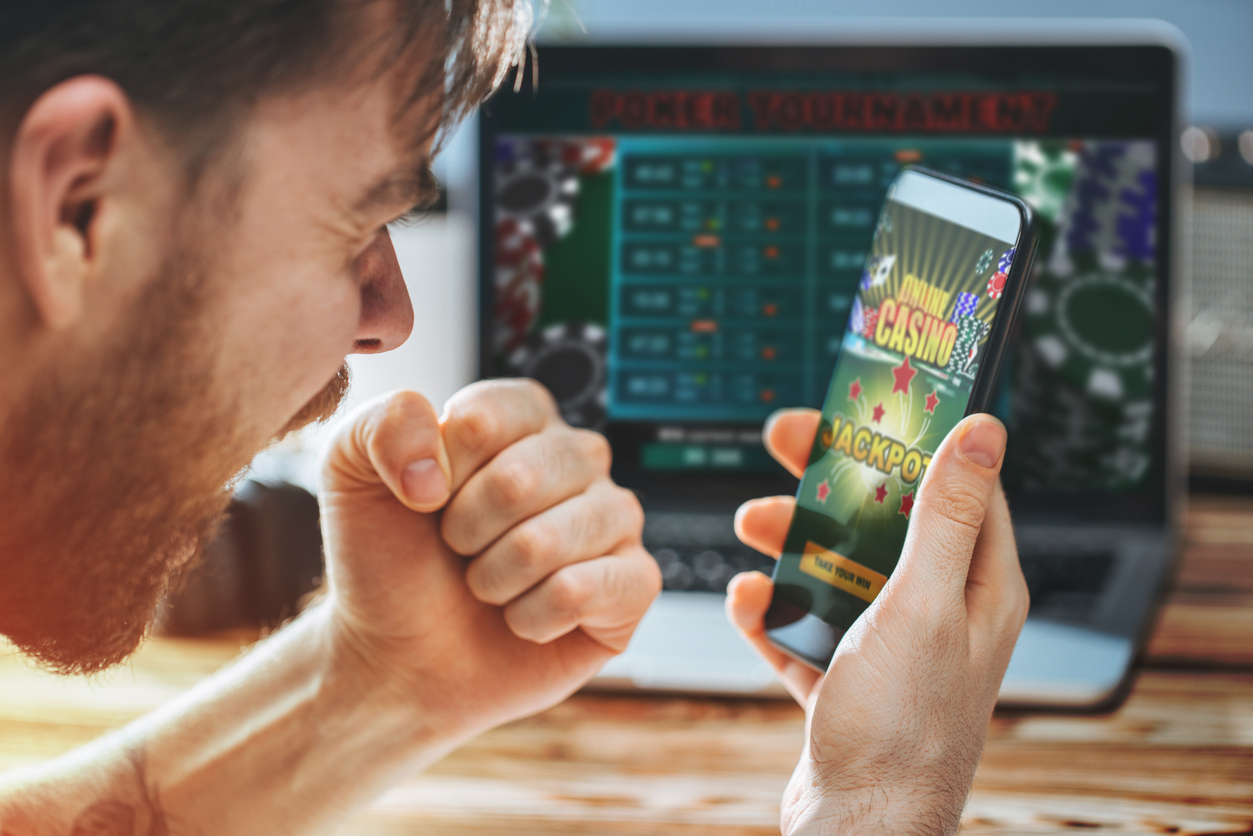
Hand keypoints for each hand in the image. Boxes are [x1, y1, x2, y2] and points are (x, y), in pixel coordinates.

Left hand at [317, 381, 659, 747]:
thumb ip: (382, 424)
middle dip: (465, 531)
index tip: (426, 497)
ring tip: (487, 586)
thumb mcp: (351, 471)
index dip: (442, 468)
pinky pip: (585, 591)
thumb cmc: (388, 559)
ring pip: (551, 540)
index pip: (489, 417)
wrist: (398, 656)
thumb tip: (437, 465)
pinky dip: (532, 617)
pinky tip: (524, 619)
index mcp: (524, 417)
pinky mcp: (634, 585)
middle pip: (522, 478)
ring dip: (495, 578)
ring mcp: (613, 519)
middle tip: (458, 551)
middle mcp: (579, 458)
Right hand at [728, 409, 1028, 835]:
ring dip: (792, 543)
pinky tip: (747, 602)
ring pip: (838, 570)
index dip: (910, 439)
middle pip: (884, 520)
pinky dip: (774, 612)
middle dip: (830, 481)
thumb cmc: (902, 728)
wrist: (856, 830)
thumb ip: (946, 517)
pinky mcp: (847, 682)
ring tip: (750, 524)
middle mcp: (938, 613)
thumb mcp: (921, 605)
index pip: (954, 487)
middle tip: (784, 439)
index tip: (866, 405)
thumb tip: (985, 431)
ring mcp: (891, 650)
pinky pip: (806, 628)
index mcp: (975, 588)